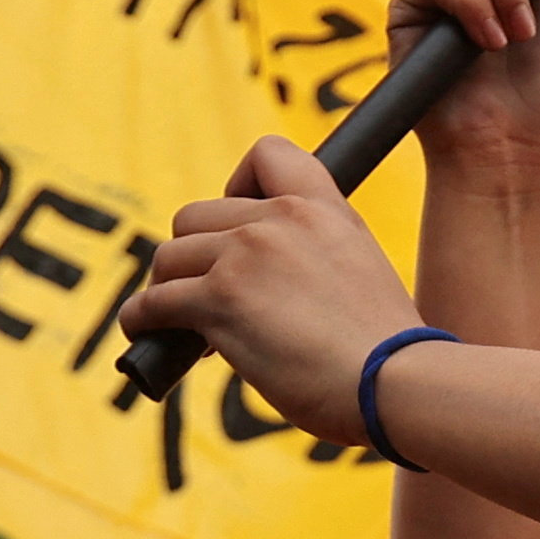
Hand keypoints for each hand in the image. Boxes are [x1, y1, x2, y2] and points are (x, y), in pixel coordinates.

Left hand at [125, 137, 427, 438]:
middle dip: (195, 257)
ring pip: (169, 257)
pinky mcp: (219, 300)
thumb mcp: (363, 272)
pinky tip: (146, 333)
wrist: (398, 384)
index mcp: (324, 208)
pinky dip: (142, 319)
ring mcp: (247, 255)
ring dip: (168, 290)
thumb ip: (317, 256)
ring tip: (184, 324)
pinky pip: (153, 302)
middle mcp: (282, 220)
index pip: (266, 154)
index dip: (238, 184)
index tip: (241, 226)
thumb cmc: (389, 352)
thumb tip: (271, 288)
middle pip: (196, 215)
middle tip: (212, 298)